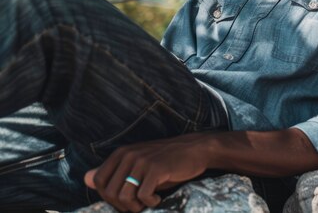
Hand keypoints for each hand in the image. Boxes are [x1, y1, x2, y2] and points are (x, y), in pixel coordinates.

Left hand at [84, 133, 210, 212]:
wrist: (193, 150)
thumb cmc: (163, 161)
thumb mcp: (136, 164)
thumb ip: (112, 172)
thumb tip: (86, 179)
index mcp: (121, 153)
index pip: (100, 183)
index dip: (110, 198)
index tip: (127, 200)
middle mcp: (128, 154)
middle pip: (111, 193)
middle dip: (124, 206)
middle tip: (140, 203)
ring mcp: (142, 160)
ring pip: (124, 197)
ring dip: (136, 206)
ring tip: (148, 201)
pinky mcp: (156, 168)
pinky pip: (143, 196)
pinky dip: (151, 202)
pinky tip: (159, 196)